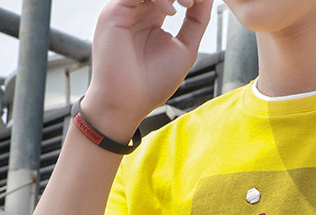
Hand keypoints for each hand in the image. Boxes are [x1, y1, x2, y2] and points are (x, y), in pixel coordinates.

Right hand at [84, 0, 213, 139]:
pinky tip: (170, 13)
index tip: (202, 3)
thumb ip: (197, 21)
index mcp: (151, 18)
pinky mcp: (113, 12)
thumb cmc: (153, 83)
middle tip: (195, 2)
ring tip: (188, 4)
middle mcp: (137, 10)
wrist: (128, 103)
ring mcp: (124, 9)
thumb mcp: (185, 49)